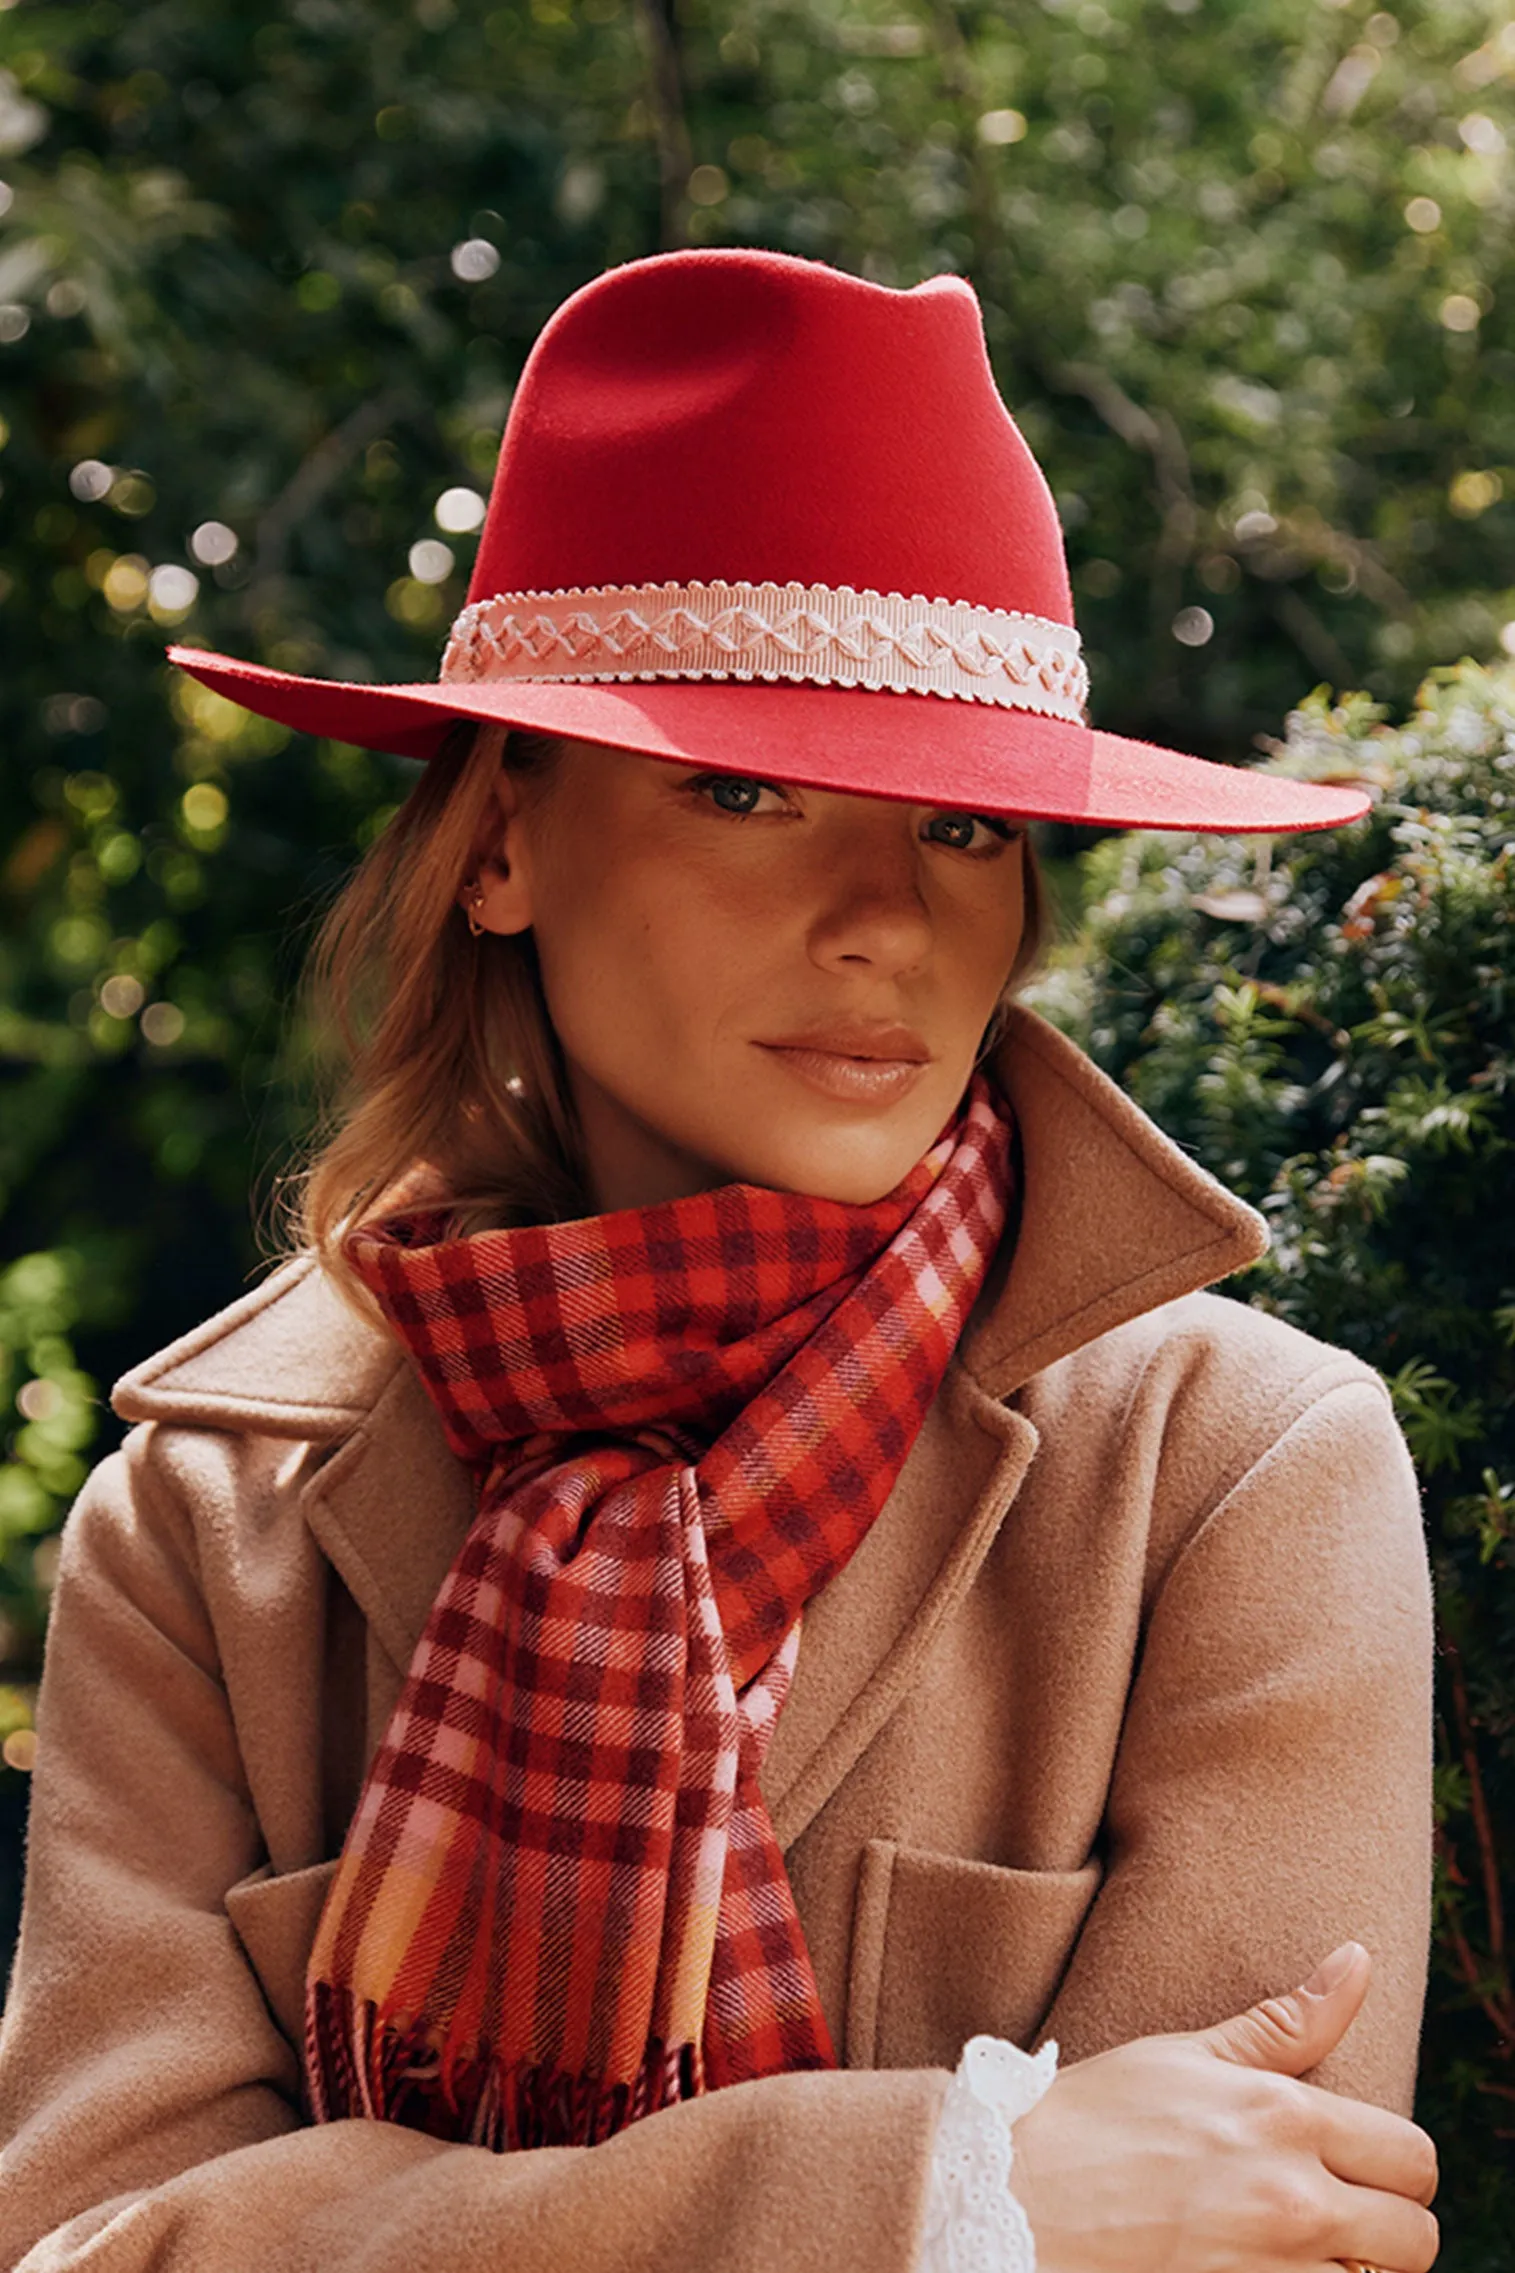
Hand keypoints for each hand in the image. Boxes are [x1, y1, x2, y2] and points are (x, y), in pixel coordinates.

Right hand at [1008, 1941, 1438, 2272]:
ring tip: (1297, 2248)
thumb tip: (1358, 1959)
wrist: (1015, 2194)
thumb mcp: (1189, 2054)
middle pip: (1415, 2239)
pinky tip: (1266, 2270)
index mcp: (1284, 2116)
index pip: (1412, 2158)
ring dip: (1349, 2270)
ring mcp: (1271, 2269)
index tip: (1361, 2169)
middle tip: (1339, 2217)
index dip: (1397, 2168)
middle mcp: (1292, 2197)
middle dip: (1388, 2229)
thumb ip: (1288, 2021)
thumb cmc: (1095, 2116)